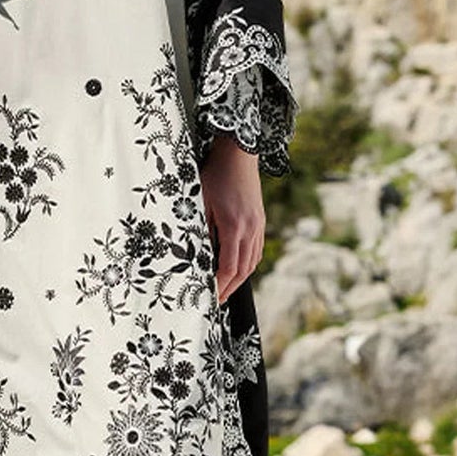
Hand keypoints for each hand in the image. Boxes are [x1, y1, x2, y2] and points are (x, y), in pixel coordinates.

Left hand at [200, 134, 264, 303]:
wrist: (239, 154)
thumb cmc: (215, 174)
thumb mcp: (200, 200)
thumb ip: (200, 227)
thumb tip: (196, 253)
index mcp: (234, 226)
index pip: (228, 266)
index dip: (220, 284)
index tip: (211, 296)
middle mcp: (250, 228)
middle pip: (243, 269)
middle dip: (230, 288)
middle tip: (218, 301)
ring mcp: (258, 225)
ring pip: (252, 261)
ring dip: (240, 278)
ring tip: (227, 289)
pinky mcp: (259, 220)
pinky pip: (256, 249)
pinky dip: (248, 264)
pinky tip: (239, 268)